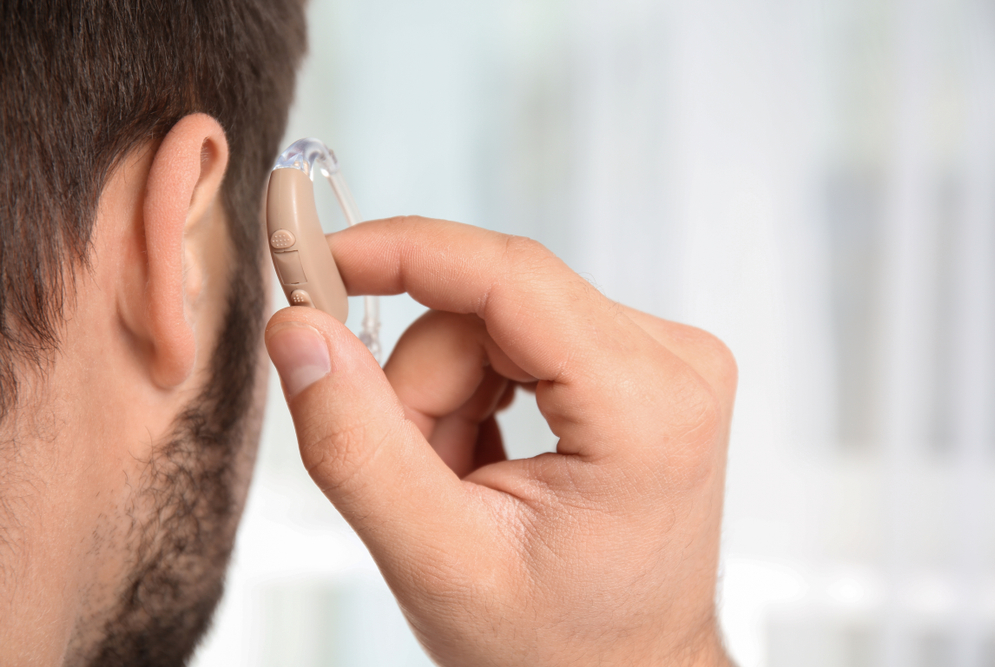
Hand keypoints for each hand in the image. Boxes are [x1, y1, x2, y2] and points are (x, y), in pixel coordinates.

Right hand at [265, 218, 736, 666]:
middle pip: (490, 308)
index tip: (315, 261)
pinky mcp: (638, 364)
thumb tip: (298, 331)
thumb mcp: (438, 563)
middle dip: (421, 384)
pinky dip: (474, 395)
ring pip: (494, 321)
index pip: (510, 275)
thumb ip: (357, 446)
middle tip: (412, 471)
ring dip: (444, 396)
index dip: (402, 253)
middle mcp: (674, 361)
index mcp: (646, 407)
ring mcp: (664, 358)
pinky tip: (484, 464)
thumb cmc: (553, 647)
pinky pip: (518, 336)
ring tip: (457, 486)